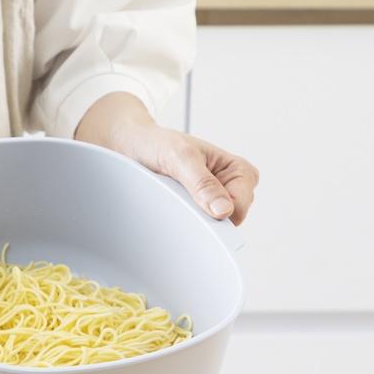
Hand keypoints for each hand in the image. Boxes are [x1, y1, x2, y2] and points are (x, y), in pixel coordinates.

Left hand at [75, 92, 257, 223]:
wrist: (132, 146)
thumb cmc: (157, 143)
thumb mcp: (179, 157)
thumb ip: (202, 183)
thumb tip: (224, 211)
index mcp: (237, 170)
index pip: (241, 206)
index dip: (221, 212)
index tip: (193, 204)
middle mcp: (230, 186)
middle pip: (230, 221)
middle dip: (206, 217)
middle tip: (178, 198)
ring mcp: (213, 200)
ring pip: (213, 228)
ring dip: (192, 220)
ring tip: (172, 199)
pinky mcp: (196, 210)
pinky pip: (197, 229)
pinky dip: (183, 223)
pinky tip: (170, 209)